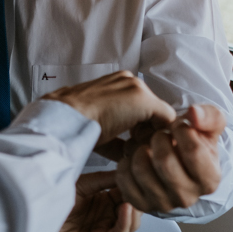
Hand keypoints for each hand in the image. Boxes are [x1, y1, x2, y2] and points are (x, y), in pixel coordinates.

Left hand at [40, 171, 141, 231]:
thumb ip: (104, 179)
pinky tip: (125, 209)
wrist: (31, 220)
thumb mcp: (81, 184)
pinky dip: (126, 223)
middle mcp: (106, 217)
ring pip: (131, 224)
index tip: (140, 173)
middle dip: (138, 199)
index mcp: (103, 201)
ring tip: (132, 198)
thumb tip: (126, 172)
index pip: (126, 194)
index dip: (134, 186)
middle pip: (133, 210)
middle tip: (141, 186)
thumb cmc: (52, 200)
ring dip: (135, 211)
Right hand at [43, 71, 175, 147]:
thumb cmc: (75, 124)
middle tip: (132, 148)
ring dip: (151, 135)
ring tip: (133, 148)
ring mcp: (137, 88)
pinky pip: (167, 120)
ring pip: (161, 116)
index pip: (141, 107)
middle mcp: (129, 81)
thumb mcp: (99, 126)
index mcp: (116, 83)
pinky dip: (158, 136)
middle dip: (147, 132)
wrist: (65, 119)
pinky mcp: (144, 99)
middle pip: (153, 111)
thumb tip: (129, 151)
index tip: (130, 144)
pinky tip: (139, 146)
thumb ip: (118, 133)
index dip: (140, 129)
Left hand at [116, 104, 224, 213]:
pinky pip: (124, 181)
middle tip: (159, 134)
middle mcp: (188, 197)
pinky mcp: (141, 204)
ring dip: (139, 149)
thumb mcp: (209, 124)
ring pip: (141, 170)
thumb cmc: (193, 141)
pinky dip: (125, 163)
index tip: (178, 125)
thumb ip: (209, 116)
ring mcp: (163, 204)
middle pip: (165, 161)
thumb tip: (194, 115)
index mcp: (209, 180)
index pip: (194, 151)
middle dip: (158, 138)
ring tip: (146, 144)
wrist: (176, 158)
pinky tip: (133, 157)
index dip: (182, 130)